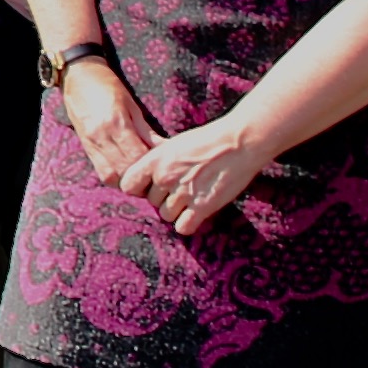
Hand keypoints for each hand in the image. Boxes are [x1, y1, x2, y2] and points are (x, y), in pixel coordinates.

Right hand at [58, 56, 165, 184]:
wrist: (77, 77)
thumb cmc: (107, 86)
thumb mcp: (131, 104)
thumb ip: (145, 129)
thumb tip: (164, 148)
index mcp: (116, 123)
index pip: (137, 156)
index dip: (151, 165)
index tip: (162, 165)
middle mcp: (101, 137)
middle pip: (125, 170)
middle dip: (141, 176)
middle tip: (155, 174)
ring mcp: (91, 144)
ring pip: (111, 176)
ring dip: (126, 180)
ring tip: (139, 175)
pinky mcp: (85, 148)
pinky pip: (101, 172)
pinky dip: (115, 176)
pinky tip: (124, 172)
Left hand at [119, 113, 269, 236]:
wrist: (239, 142)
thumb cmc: (208, 140)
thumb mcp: (174, 144)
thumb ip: (158, 162)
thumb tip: (146, 178)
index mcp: (155, 159)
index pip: (128, 185)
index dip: (138, 188)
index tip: (150, 186)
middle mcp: (165, 177)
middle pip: (151, 202)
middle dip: (163, 199)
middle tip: (181, 190)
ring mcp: (183, 192)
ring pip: (166, 216)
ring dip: (177, 211)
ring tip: (191, 199)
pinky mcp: (202, 206)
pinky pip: (183, 227)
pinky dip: (188, 224)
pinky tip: (197, 213)